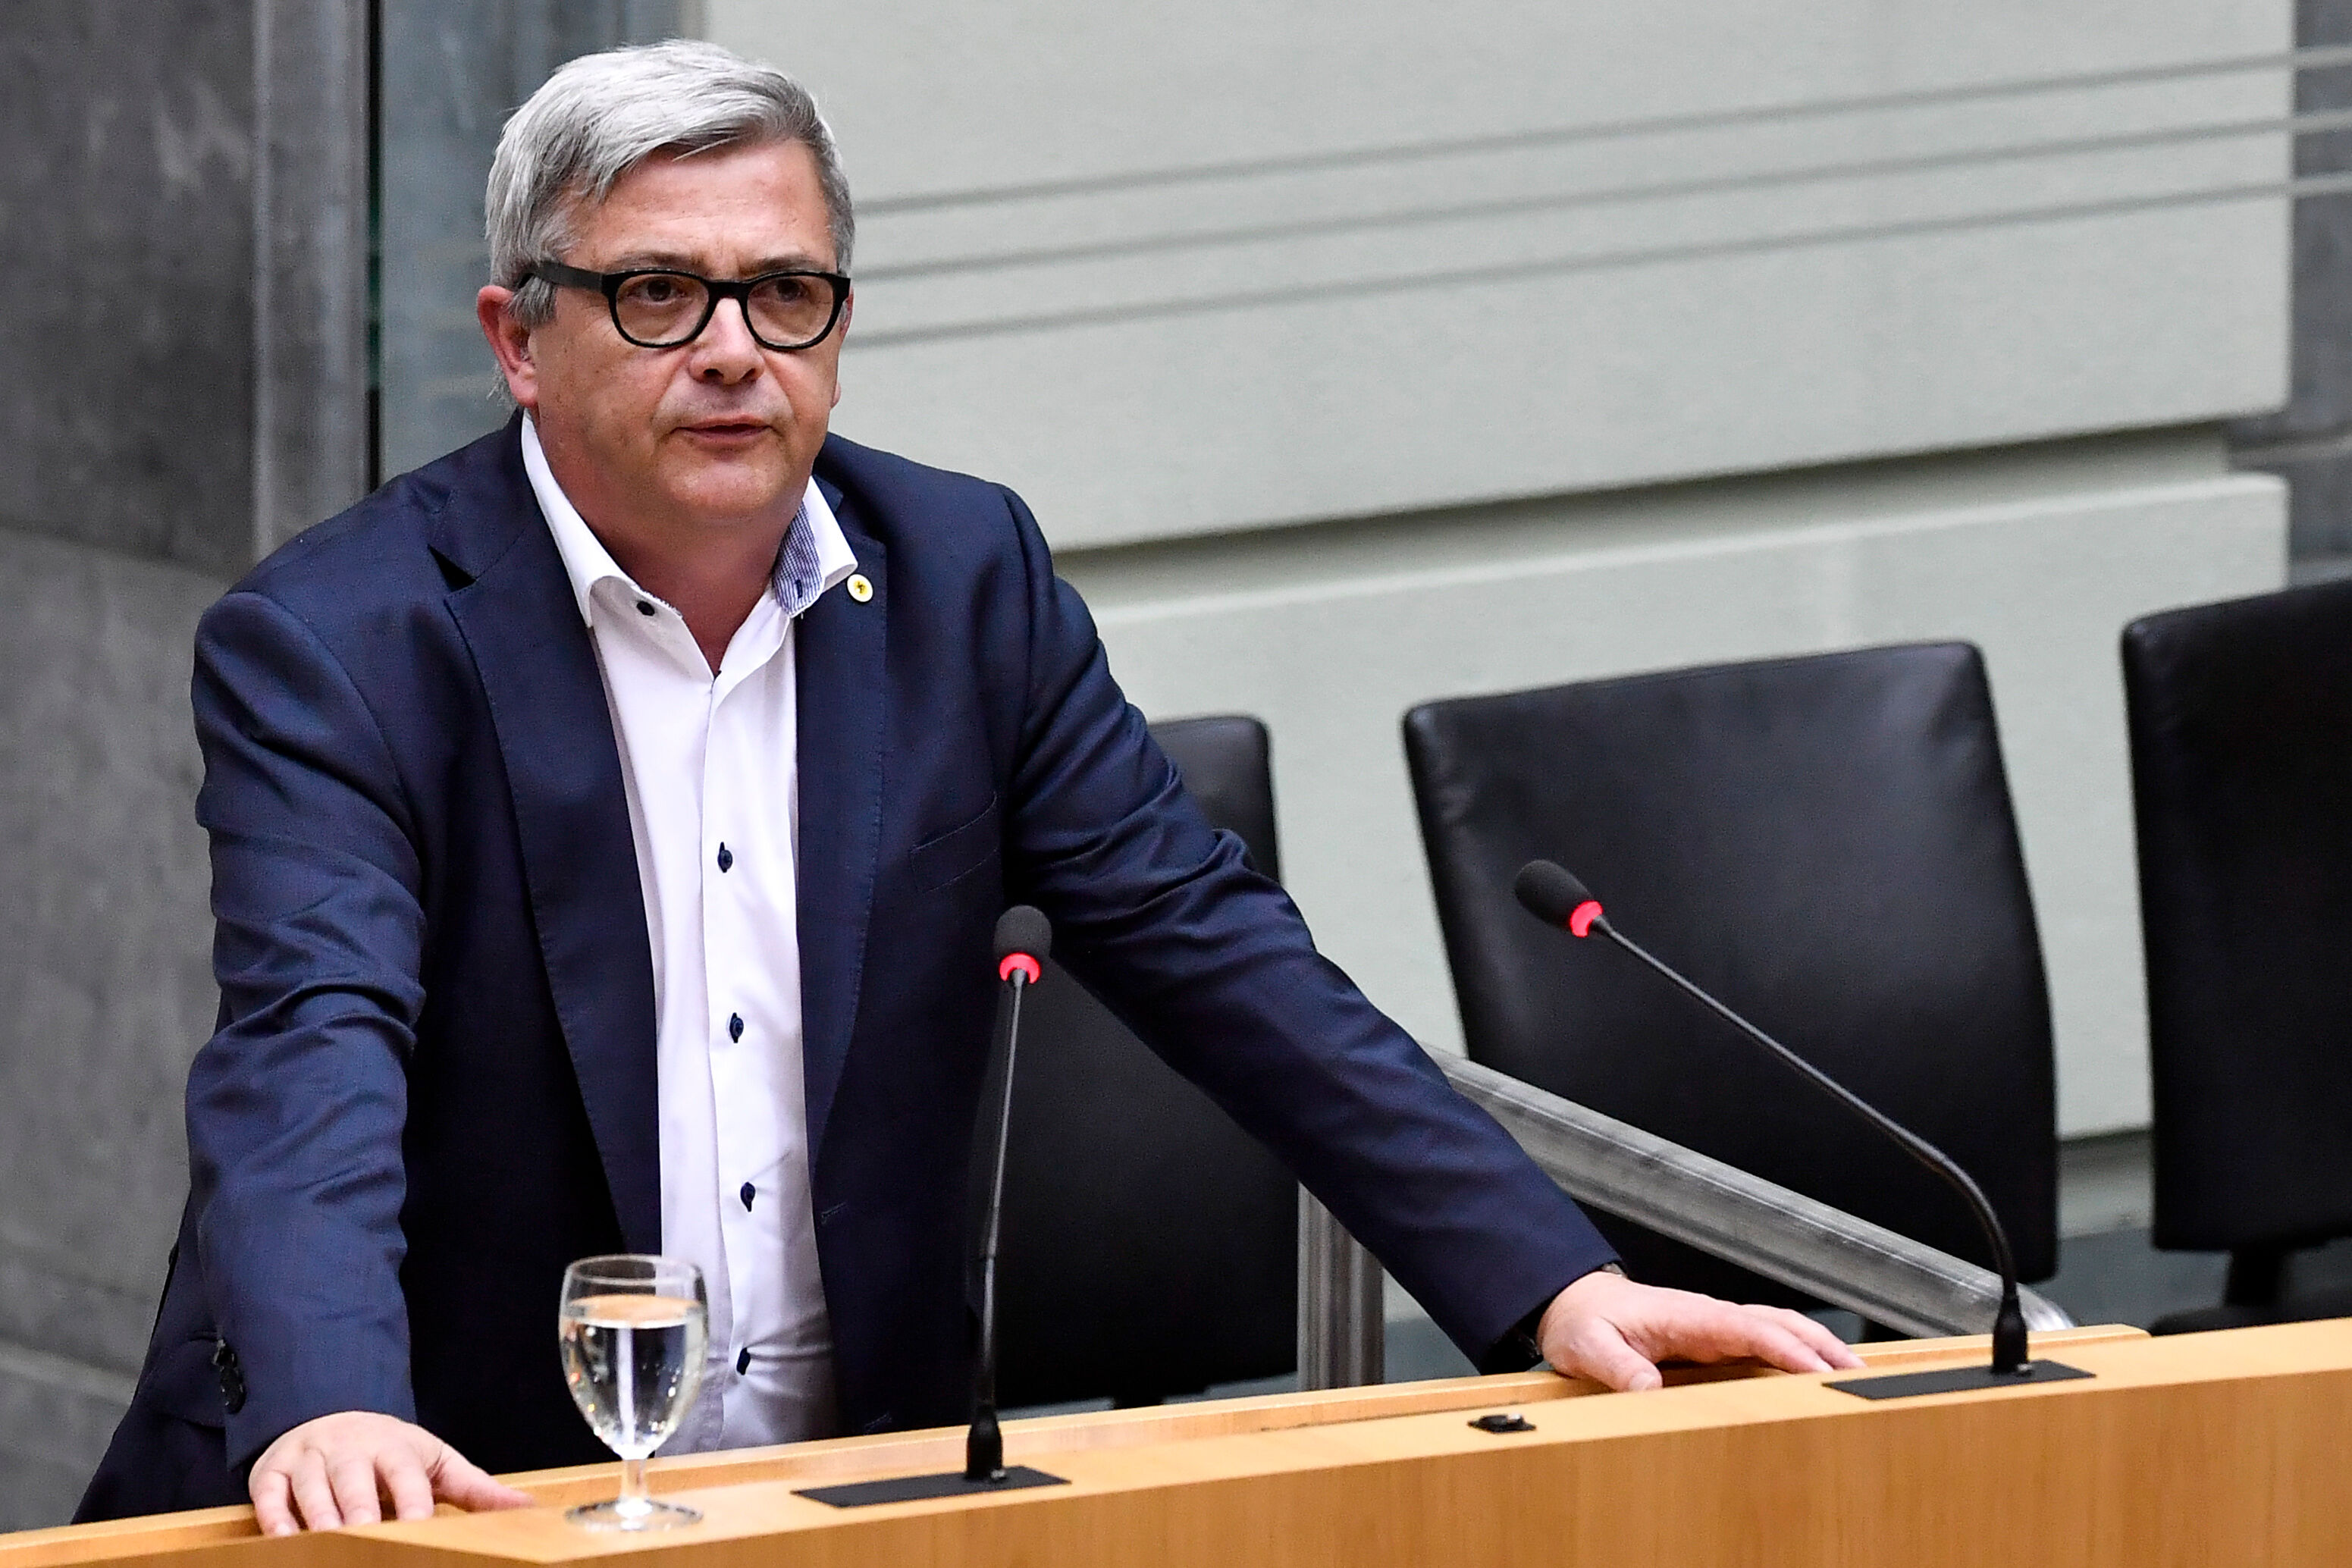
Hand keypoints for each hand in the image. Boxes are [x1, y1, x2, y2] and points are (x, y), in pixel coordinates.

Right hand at [249, 1411, 532, 1533]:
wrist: (331, 1415)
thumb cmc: (390, 1452)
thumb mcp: (436, 1462)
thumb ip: (477, 1488)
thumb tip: (528, 1508)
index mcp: (395, 1446)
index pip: (405, 1474)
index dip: (411, 1500)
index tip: (418, 1526)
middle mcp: (350, 1448)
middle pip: (354, 1479)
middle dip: (360, 1508)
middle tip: (366, 1535)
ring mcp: (309, 1457)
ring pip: (312, 1486)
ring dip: (318, 1515)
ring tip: (329, 1541)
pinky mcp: (273, 1470)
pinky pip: (269, 1493)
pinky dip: (275, 1515)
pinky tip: (283, 1537)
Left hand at [1537, 1268, 1864, 1391]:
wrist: (1576, 1304)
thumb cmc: (1584, 1322)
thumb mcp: (1589, 1347)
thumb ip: (1617, 1366)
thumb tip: (1648, 1389)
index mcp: (1688, 1316)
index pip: (1748, 1329)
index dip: (1787, 1349)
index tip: (1819, 1371)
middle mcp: (1710, 1316)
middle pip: (1778, 1323)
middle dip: (1820, 1346)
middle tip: (1859, 1375)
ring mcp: (1715, 1325)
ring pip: (1778, 1328)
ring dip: (1817, 1346)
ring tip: (1853, 1374)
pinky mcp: (1715, 1337)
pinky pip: (1764, 1340)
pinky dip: (1797, 1350)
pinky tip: (1815, 1371)